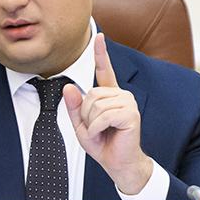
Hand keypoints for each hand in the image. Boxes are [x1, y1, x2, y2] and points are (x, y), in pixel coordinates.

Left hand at [63, 33, 152, 194]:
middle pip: (90, 95)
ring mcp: (127, 102)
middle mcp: (120, 94)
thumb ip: (73, 107)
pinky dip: (97, 128)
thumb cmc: (103, 144)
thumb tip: (68, 87)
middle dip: (85, 115)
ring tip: (101, 132)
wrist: (119, 164)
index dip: (100, 53)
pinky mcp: (131, 113)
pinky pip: (103, 116)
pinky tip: (104, 134)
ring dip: (91, 123)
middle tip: (95, 129)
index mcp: (110, 95)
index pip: (104, 70)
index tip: (99, 35)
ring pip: (95, 105)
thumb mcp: (81, 125)